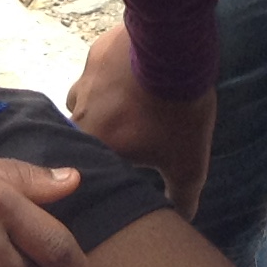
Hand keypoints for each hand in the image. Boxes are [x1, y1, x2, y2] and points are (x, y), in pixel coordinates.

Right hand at [68, 24, 215, 216]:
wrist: (176, 48)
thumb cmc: (177, 112)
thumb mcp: (188, 162)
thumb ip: (181, 196)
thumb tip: (182, 218)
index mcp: (93, 142)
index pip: (81, 167)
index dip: (97, 169)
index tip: (113, 169)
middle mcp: (78, 111)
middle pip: (80, 132)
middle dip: (99, 137)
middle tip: (124, 137)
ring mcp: (86, 77)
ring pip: (83, 98)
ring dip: (99, 105)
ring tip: (126, 104)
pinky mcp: (98, 50)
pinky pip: (98, 68)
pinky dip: (111, 73)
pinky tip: (133, 72)